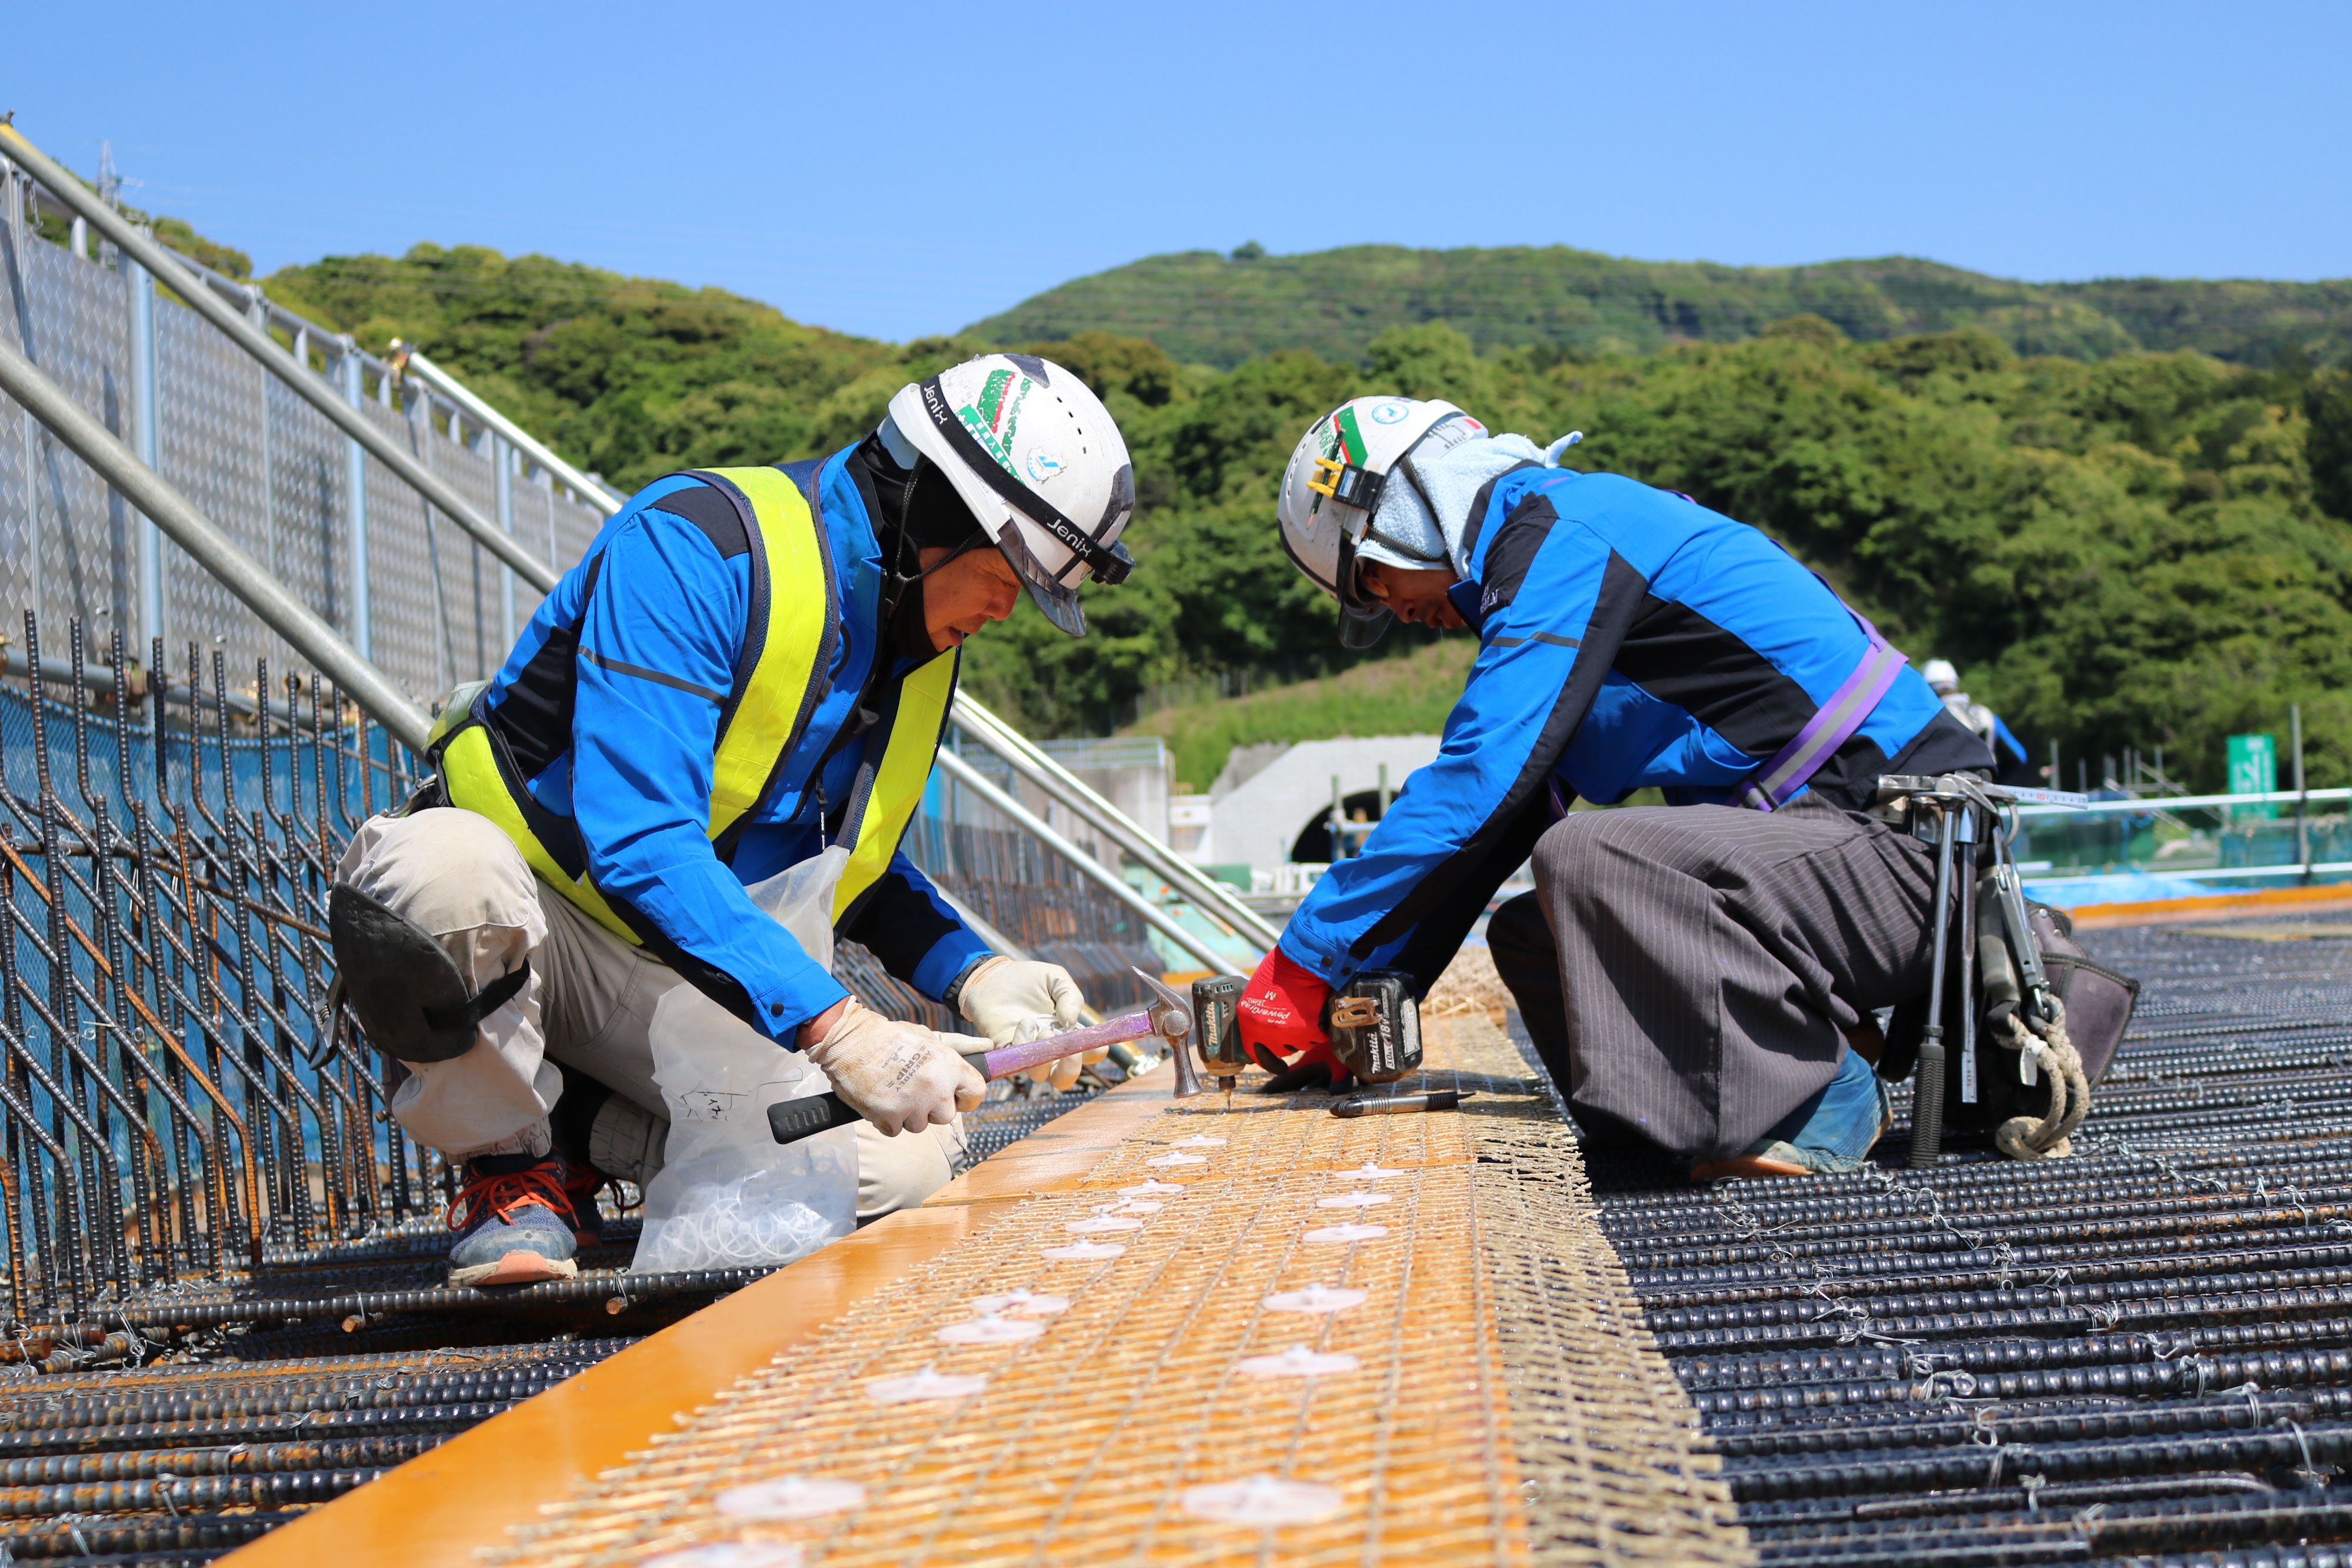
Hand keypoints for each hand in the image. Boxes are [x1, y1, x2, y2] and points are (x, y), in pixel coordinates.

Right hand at [801, 997, 987, 1134]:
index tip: (955, 1096)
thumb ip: (961, 1046)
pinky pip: (896, 1130)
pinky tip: (880, 1099)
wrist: (850, 1041)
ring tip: (894, 1090)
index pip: (977, 1093)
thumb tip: (989, 1047)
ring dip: (907, 1114)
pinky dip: (887, 1120)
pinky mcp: (889, 1117)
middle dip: (932, 1108)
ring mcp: (913, 1105)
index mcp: (949, 1065)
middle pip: (947, 1116)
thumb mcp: (929, 1037)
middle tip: (914, 1089)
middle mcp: (935, 1087)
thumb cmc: (891, 1038)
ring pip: (920, 1125)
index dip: (966, 1097)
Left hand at [957, 956, 1101, 1089]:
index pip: (1090, 1053)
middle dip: (1071, 1069)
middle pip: (1065, 1077)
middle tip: (1070, 1051)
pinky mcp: (1006, 1051)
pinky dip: (1024, 1045)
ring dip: (1046, 1058)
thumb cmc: (1027, 978)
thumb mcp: (1055, 978)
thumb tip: (1072, 1021)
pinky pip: (1017, 1060)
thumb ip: (1070, 995)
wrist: (993, 976)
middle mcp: (1051, 1048)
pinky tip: (1025, 1023)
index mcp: (1069, 1032)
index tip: (1091, 1040)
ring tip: (1044, 1031)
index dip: (1095, 1052)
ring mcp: (1028, 1052)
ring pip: (1041, 1075)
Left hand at [1237, 949, 1352, 1092]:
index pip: (1255, 1052)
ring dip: (1307, 1032)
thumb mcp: (1257, 992)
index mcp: (1249, 1021)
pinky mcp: (1311, 1030)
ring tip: (1306, 1008)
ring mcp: (1290, 1032)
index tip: (1276, 1064)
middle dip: (1290, 1039)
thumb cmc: (1280, 968)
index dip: (1266, 1058)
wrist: (1302, 959)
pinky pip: (1319, 1035)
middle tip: (1296, 1019)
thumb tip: (1264, 1029)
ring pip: (1303, 1044)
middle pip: (1283, 1049)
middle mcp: (1267, 1030)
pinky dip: (1322, 1026)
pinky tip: (1318, 1009)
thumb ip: (1259, 1014)